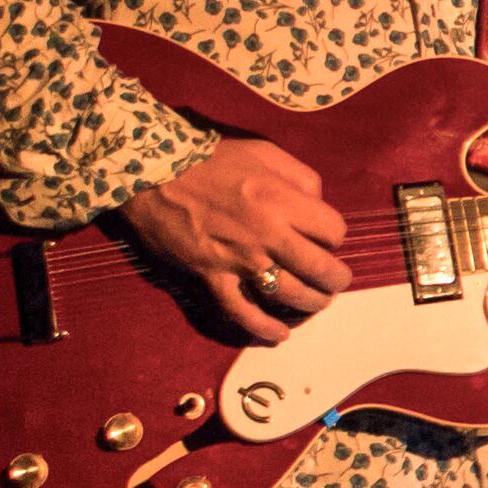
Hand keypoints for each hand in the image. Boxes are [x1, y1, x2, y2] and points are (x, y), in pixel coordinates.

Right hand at [118, 137, 349, 342]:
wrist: (151, 172)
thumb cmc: (210, 158)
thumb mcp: (264, 152)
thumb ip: (300, 177)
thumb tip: (319, 202)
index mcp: (282, 200)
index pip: (333, 231)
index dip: (333, 236)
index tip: (324, 237)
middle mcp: (267, 233)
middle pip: (321, 269)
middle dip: (336, 278)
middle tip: (335, 279)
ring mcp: (238, 258)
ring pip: (290, 294)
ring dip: (312, 303)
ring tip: (317, 301)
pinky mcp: (211, 275)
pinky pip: (241, 310)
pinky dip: (262, 327)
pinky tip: (279, 335)